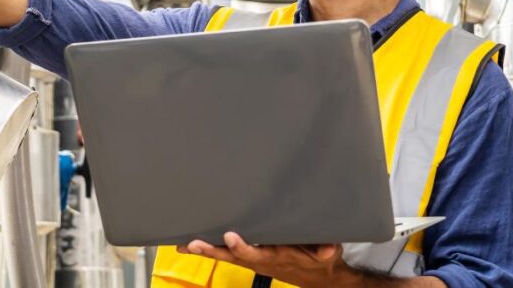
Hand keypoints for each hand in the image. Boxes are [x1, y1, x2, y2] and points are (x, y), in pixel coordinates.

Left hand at [178, 233, 354, 287]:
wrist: (317, 274)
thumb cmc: (319, 258)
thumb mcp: (328, 254)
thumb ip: (326, 250)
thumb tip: (327, 249)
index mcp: (278, 257)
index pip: (257, 254)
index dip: (243, 247)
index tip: (230, 236)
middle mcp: (262, 260)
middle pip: (233, 257)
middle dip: (213, 251)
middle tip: (194, 243)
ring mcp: (253, 260)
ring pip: (226, 256)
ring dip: (205, 251)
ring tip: (185, 245)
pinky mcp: (249, 257)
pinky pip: (226, 254)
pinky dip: (207, 250)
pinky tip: (188, 245)